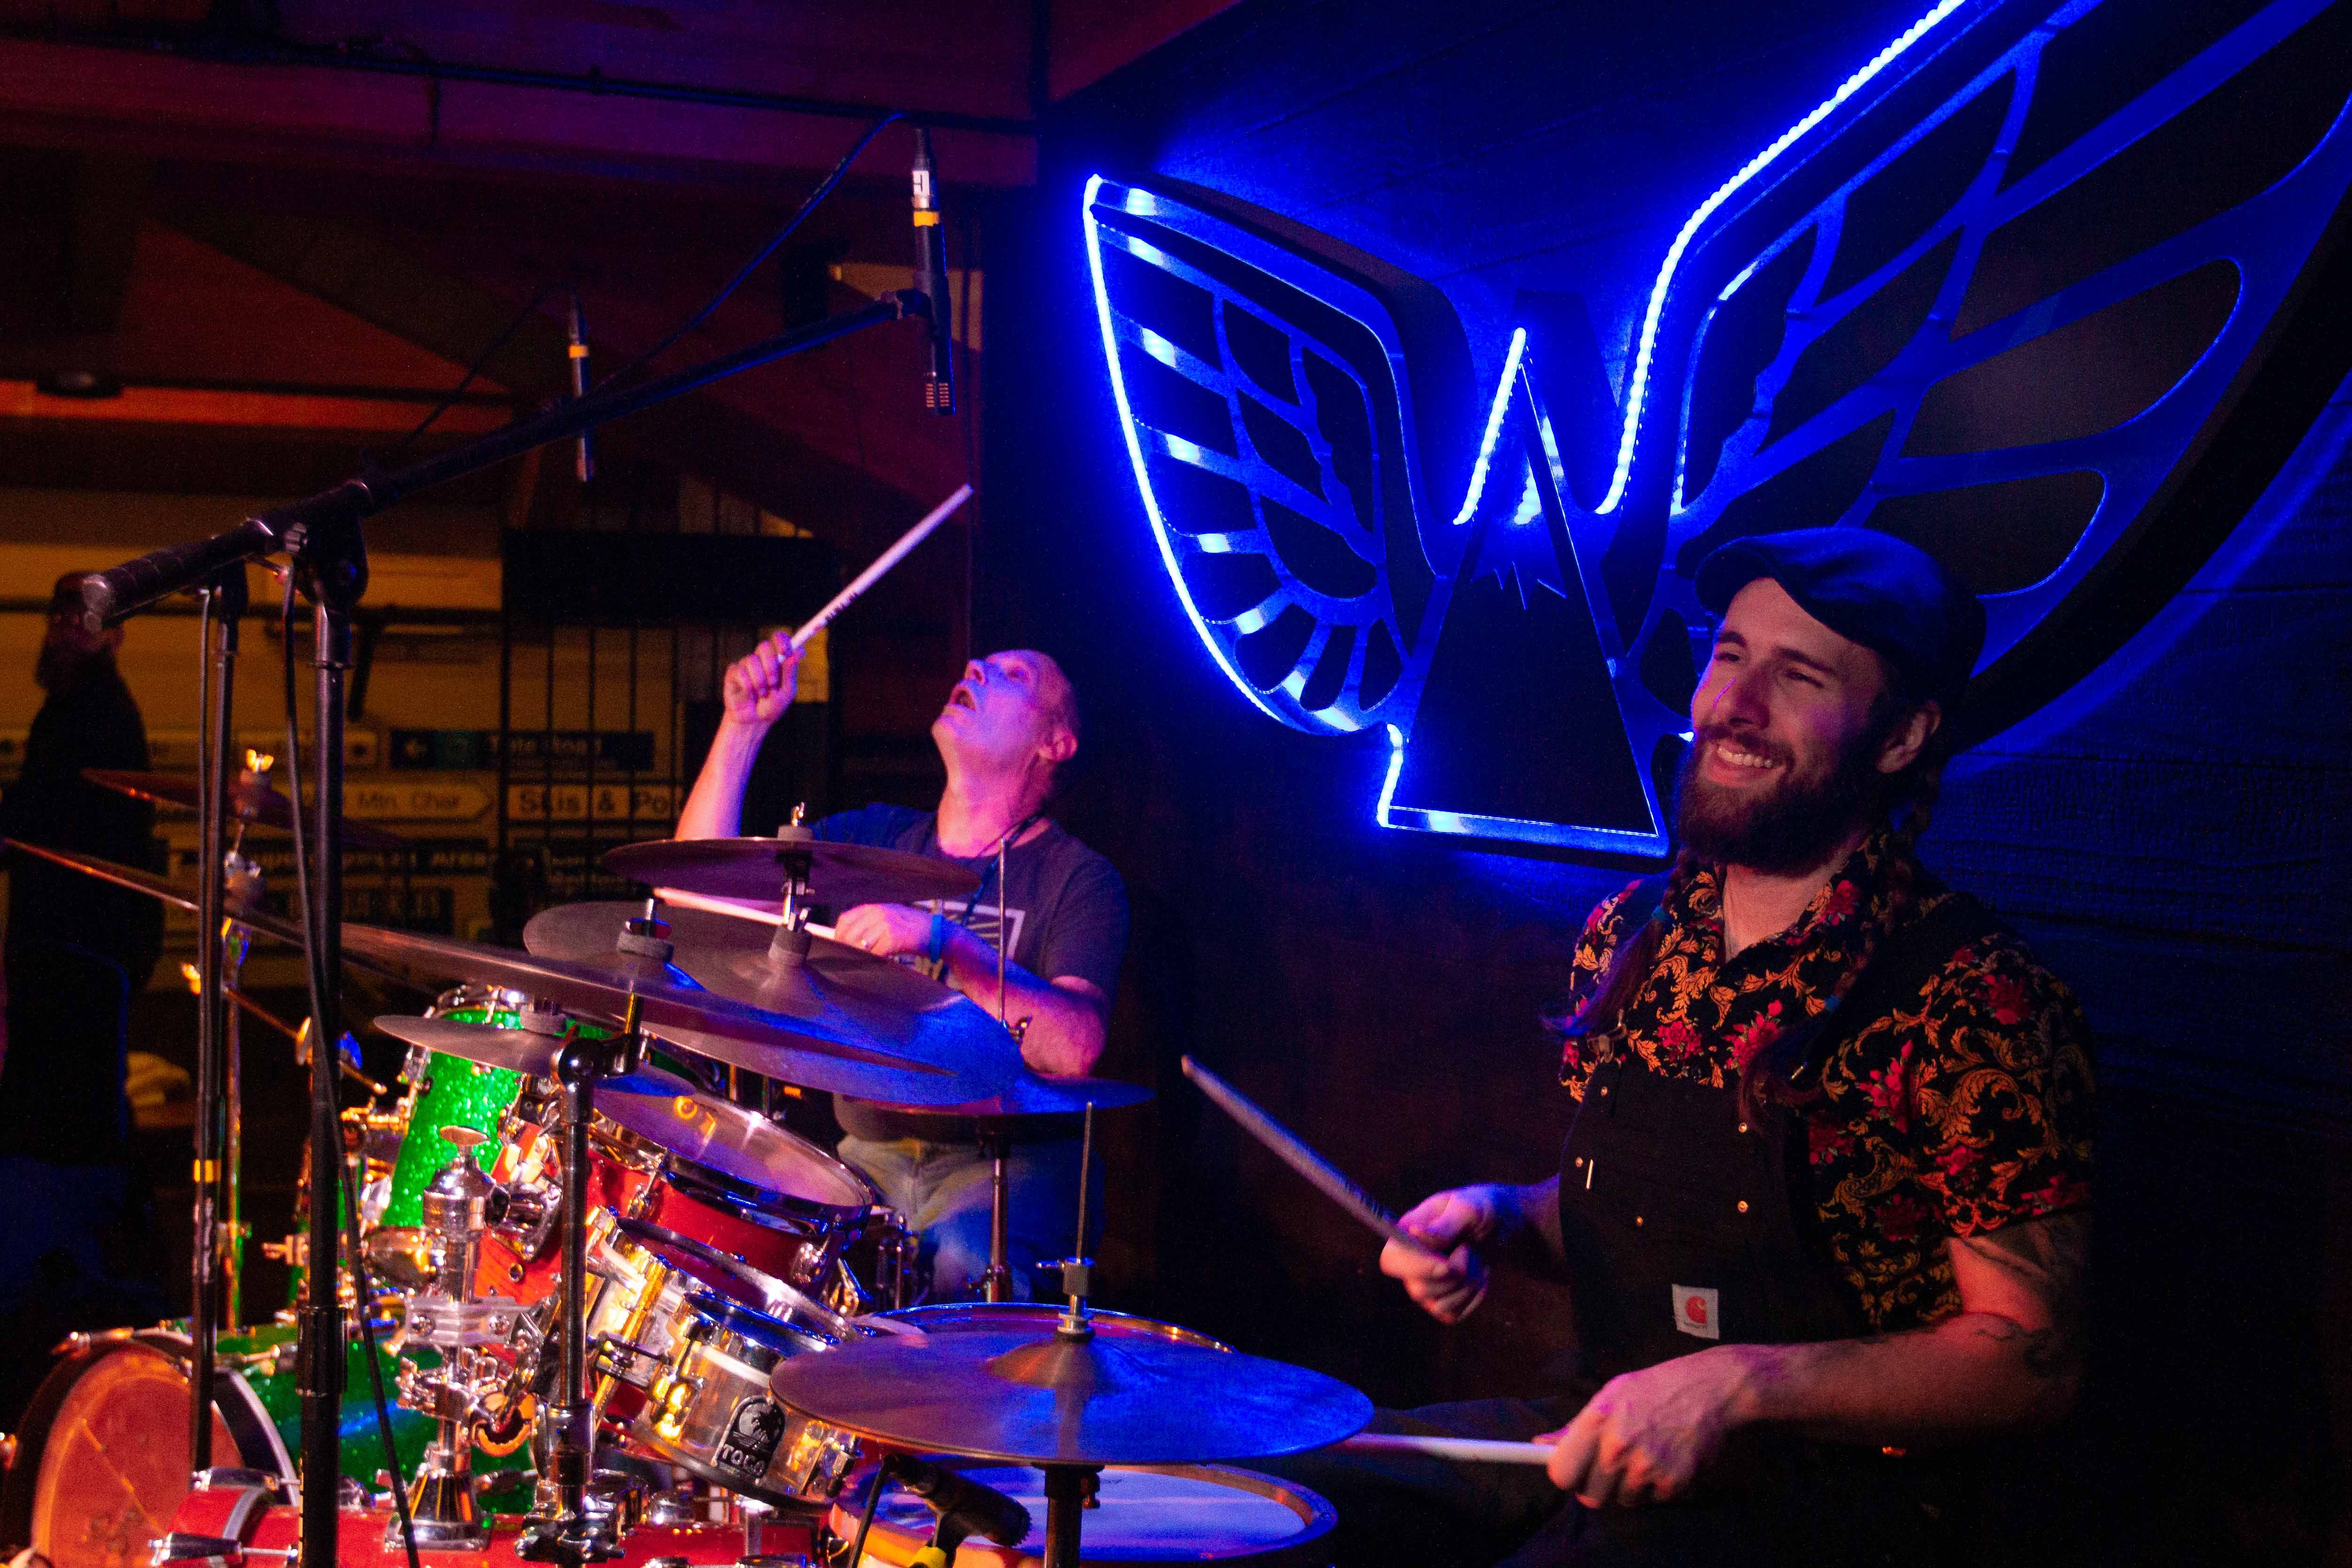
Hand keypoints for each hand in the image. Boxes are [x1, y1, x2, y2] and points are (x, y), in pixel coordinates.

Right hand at [721, 633, 801, 727]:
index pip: (778, 640)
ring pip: (752, 660)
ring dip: (760, 681)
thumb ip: (791, 671)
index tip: (785, 650)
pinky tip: (750, 695)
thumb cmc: (772, 707)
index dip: (781, 640)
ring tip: (762, 695)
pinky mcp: (733, 673)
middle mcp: (761, 660)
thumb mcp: (786, 692)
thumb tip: (800, 650)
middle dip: (770, 666)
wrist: (754, 722)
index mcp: (776, 661)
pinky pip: (740, 672)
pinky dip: (748, 686)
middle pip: (764, 646)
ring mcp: (746, 665)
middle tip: (773, 683)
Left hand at [833, 903, 935, 958]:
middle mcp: (878, 913)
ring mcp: (886, 925)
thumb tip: (846, 939)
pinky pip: (874, 953)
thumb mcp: (888, 918)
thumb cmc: (910, 928)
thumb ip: (868, 924)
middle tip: (846, 960)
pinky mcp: (893, 938)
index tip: (838, 946)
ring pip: (860, 945)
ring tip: (861, 962)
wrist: (935, 932)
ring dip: (858, 956)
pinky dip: (872, 960)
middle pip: (850, 934)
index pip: (845, 919)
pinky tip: (876, 962)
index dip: (838, 934)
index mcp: (874, 908)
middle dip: (846, 949)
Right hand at [1379, 1186, 1512, 1322]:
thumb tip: (1415, 1233)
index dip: (1415, 1268)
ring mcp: (1425, 1285)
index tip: (1446, 1264)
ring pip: (1439, 1305)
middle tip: (1469, 1250)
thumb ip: (1444, 1225)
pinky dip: (1473, 1296)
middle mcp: (1410, 1264)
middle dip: (1455, 1275)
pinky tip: (1479, 1275)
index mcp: (1406, 1235)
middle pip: (1418, 1290)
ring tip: (1475, 1258)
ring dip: (1468, 1283)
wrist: (1498, 1224)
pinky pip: (1452, 1314)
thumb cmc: (1478, 1210)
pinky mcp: (1442, 1302)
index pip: (1391, 1261)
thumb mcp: (1467, 1209)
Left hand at [1539, 1347, 1758, 1506]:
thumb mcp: (1609, 1395)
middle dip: (1598, 1487)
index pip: (1561, 1472)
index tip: (1573, 1473)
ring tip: (1644, 1457)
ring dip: (1630, 1487)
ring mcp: (1646, 1465)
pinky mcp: (1673, 1481)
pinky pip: (1654, 1501)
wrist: (1708, 1388)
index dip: (1565, 1477)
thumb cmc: (1652, 1389)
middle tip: (1613, 1467)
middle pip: (1590, 1498)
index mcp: (1597, 1420)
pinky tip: (1667, 1460)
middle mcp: (1618, 1445)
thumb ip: (1574, 1427)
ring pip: (1623, 1501)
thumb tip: (1541, 1445)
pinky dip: (1659, 1488)